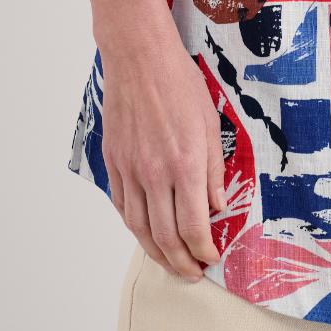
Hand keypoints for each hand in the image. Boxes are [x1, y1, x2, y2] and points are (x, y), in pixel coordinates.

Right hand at [99, 23, 227, 280]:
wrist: (139, 58)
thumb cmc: (179, 83)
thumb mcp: (209, 124)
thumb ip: (214, 171)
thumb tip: (217, 207)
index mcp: (185, 164)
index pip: (194, 226)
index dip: (203, 250)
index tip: (211, 258)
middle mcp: (155, 174)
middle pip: (165, 236)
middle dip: (181, 262)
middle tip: (192, 272)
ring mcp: (130, 170)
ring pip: (140, 228)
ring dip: (156, 252)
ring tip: (170, 262)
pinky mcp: (114, 162)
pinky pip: (122, 206)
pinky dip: (134, 226)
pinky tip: (145, 232)